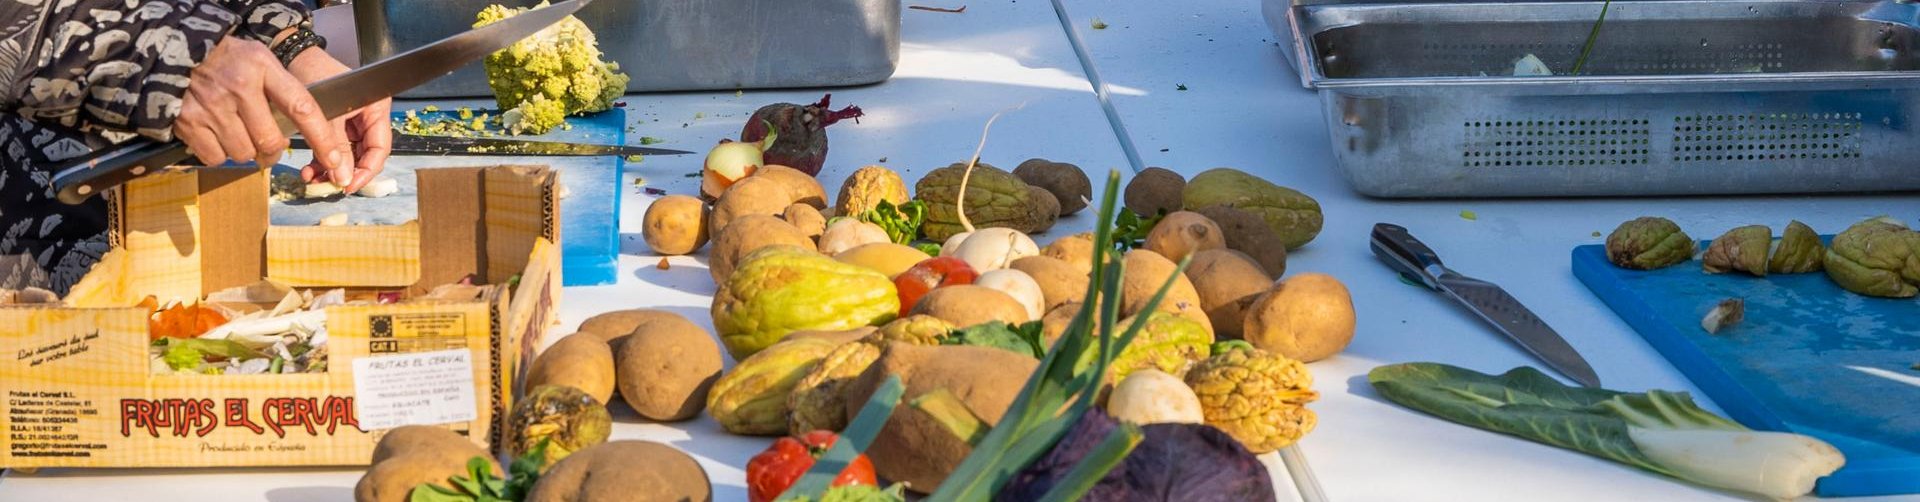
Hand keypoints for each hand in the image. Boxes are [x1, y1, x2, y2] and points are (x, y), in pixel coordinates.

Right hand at [172, 37, 346, 178]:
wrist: (171, 51)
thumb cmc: (225, 58)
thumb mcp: (259, 59)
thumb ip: (281, 89)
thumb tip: (305, 130)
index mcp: (262, 67)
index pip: (302, 108)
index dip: (321, 138)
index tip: (334, 159)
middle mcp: (238, 87)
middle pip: (270, 142)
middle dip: (273, 150)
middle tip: (268, 144)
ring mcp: (212, 107)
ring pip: (244, 154)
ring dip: (245, 150)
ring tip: (236, 131)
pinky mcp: (188, 123)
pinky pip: (216, 158)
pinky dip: (219, 153)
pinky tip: (215, 134)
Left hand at [288, 49, 391, 192]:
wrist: (292, 57)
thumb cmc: (315, 73)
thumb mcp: (326, 113)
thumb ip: (336, 146)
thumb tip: (343, 178)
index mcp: (376, 108)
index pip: (380, 148)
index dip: (366, 171)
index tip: (349, 186)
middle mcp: (368, 116)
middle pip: (364, 154)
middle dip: (346, 172)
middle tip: (331, 187)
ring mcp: (351, 122)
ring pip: (348, 155)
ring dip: (332, 169)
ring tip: (313, 179)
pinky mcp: (335, 124)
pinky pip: (334, 149)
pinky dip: (322, 161)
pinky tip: (309, 169)